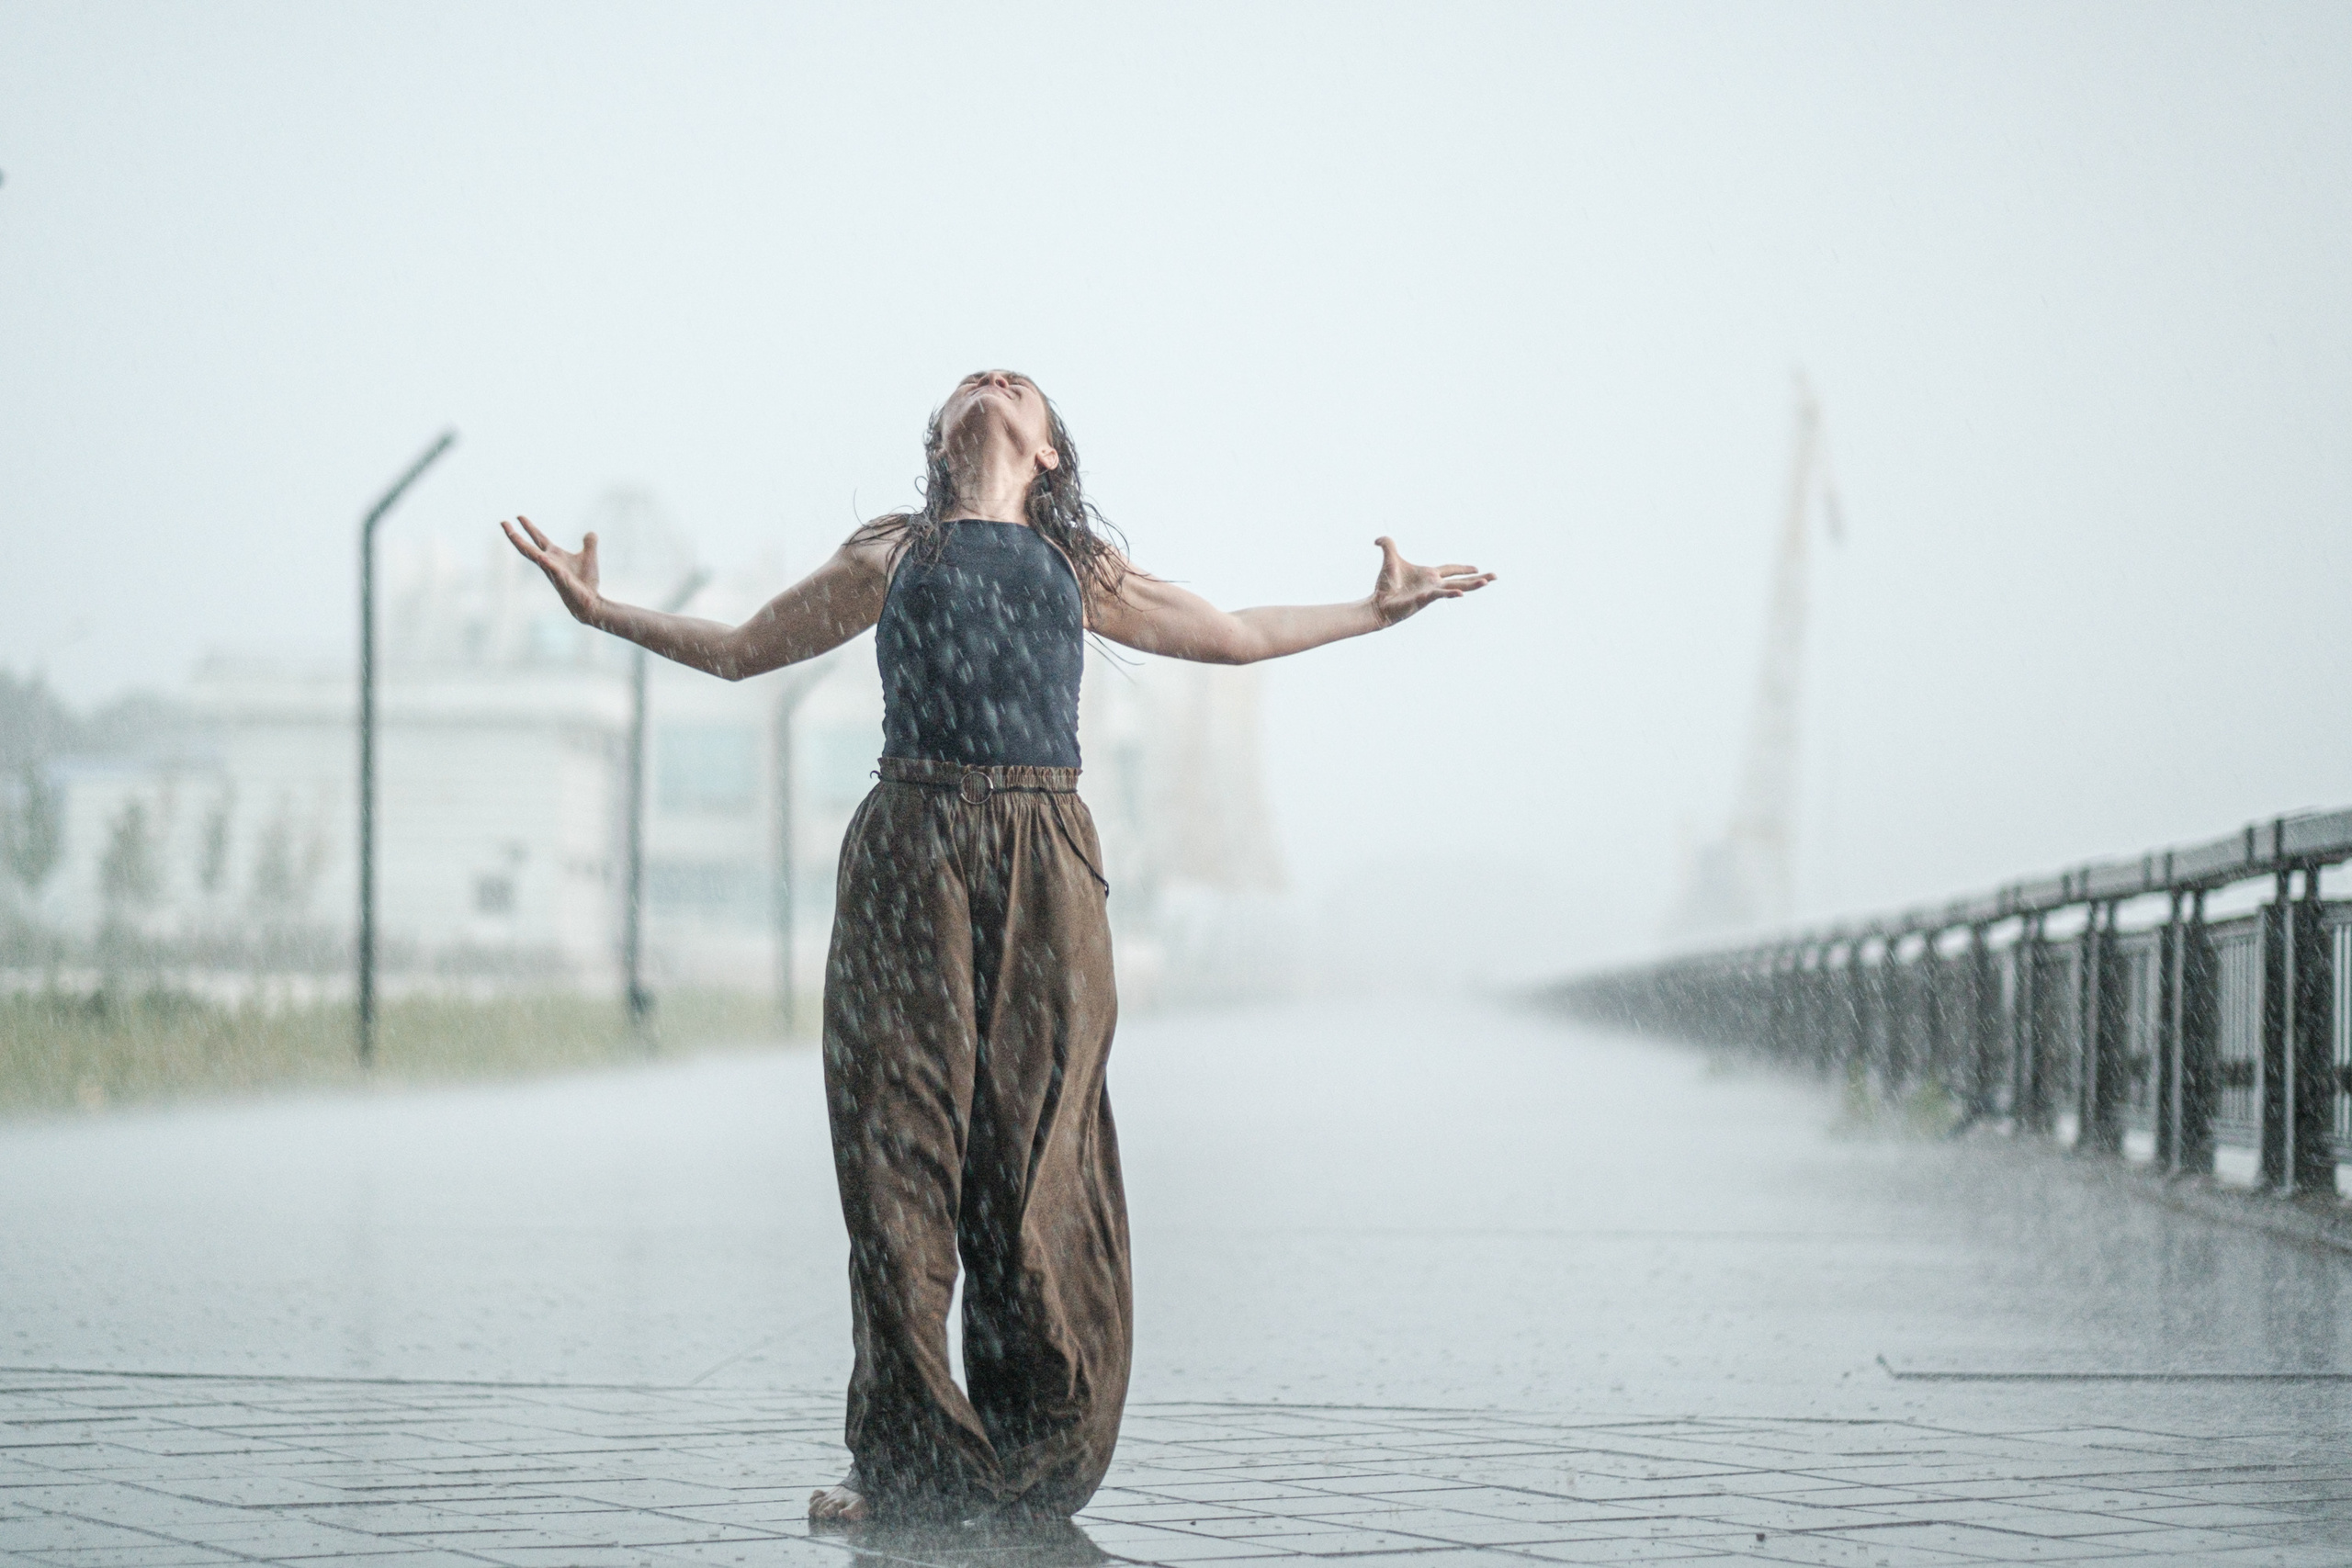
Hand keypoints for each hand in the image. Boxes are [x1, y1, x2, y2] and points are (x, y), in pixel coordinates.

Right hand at [500, 516, 602, 625]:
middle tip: (503, 522)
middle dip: (515, 535)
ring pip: (534, 556)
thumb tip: (591, 533)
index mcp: (554, 555)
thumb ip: (589, 544)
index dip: (529, 527)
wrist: (589, 601)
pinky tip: (542, 557)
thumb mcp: (589, 557)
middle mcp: (549, 561)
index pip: (539, 538)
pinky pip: (552, 569)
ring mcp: (552, 570)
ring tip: (511, 533)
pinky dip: (547, 563)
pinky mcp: (560, 579)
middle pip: (528, 546)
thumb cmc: (586, 582)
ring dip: (522, 545)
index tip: (518, 516)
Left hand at [1370, 536, 1492, 625]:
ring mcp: (1430, 593)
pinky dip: (1450, 593)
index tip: (1477, 568)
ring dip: (1471, 586)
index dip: (1463, 568)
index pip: (1450, 569)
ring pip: (1455, 588)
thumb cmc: (1386, 585)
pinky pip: (1439, 595)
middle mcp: (1433, 584)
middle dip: (1478, 578)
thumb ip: (1387, 545)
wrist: (1378, 603)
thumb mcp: (1389, 559)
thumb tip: (1378, 539)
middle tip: (1495, 576)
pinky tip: (1460, 593)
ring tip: (1486, 583)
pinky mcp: (1423, 599)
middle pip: (1460, 580)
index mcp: (1429, 574)